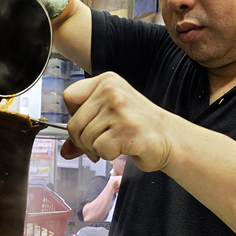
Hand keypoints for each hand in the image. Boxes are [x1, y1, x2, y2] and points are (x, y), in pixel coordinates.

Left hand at [61, 72, 177, 172]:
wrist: (170, 138)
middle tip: (100, 144)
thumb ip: (84, 130)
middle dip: (83, 142)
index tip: (86, 125)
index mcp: (106, 81)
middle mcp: (112, 90)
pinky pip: (100, 148)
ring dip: (98, 149)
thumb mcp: (109, 118)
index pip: (69, 96)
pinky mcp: (126, 128)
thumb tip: (64, 151)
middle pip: (74, 123)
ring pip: (85, 139)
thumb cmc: (139, 127)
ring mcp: (119, 108)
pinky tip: (123, 147)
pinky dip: (109, 155)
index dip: (73, 117)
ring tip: (116, 143)